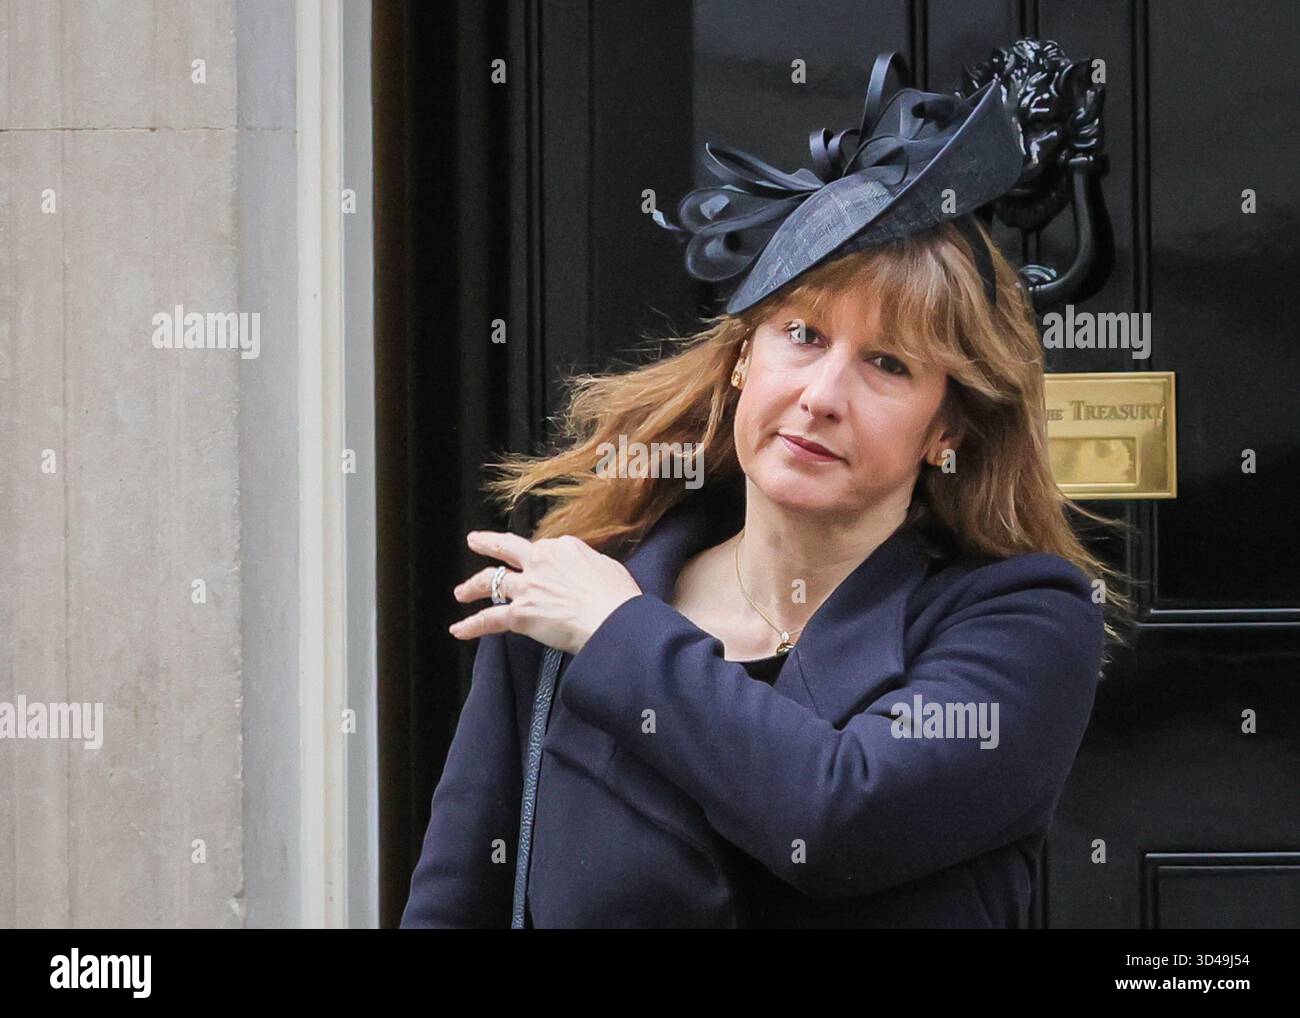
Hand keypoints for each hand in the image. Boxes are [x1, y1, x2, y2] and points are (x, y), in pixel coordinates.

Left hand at [449, 530, 643, 654]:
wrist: (614, 621)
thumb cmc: (619, 600)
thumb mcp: (609, 568)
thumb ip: (590, 565)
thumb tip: (587, 572)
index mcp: (564, 547)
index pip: (543, 548)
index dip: (539, 558)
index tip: (539, 565)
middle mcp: (541, 561)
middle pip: (506, 548)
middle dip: (487, 543)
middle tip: (474, 541)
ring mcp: (528, 587)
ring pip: (490, 581)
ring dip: (472, 586)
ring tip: (461, 592)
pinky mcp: (520, 614)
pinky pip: (489, 619)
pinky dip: (471, 625)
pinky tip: (458, 630)